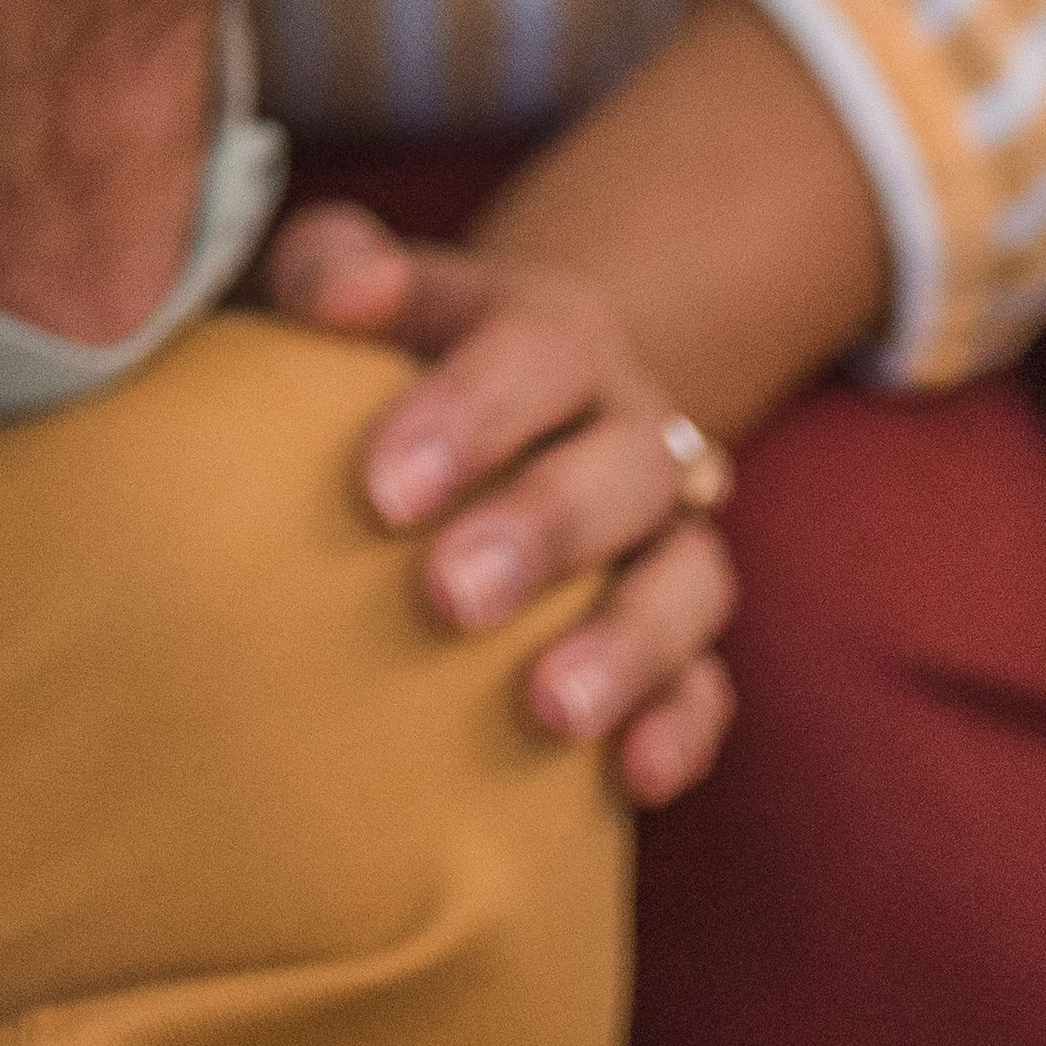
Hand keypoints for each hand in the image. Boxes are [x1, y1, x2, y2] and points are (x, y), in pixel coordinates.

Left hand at [271, 203, 744, 806]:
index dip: (466, 416)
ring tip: (548, 710)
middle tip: (446, 596)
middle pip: (622, 468)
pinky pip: (711, 680)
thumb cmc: (395, 357)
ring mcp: (667, 533)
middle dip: (543, 530)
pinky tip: (635, 779)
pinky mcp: (685, 633)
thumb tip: (336, 292)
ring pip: (687, 580)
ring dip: (628, 645)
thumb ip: (335, 267)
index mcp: (552, 335)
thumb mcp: (361, 290)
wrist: (509, 407)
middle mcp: (631, 426)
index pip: (528, 358)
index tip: (381, 492)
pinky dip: (682, 725)